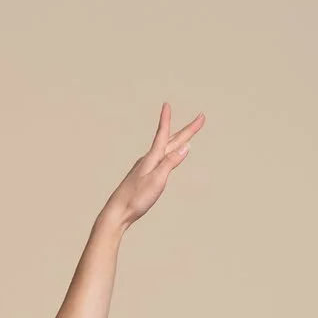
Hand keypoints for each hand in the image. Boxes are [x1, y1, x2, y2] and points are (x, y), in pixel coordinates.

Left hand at [103, 102, 203, 226]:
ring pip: (166, 149)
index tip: (167, 104)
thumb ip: (171, 162)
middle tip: (200, 119)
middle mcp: (148, 159)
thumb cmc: (136, 198)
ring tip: (187, 134)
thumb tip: (186, 147)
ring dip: (178, 140)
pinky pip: (161, 158)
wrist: (117, 212)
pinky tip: (168, 155)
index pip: (163, 134)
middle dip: (187, 130)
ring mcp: (145, 167)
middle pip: (171, 140)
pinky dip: (169, 152)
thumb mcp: (157, 180)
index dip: (166, 119)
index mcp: (152, 158)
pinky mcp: (144, 176)